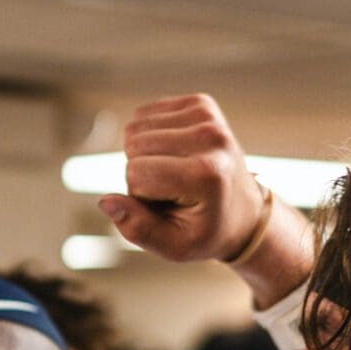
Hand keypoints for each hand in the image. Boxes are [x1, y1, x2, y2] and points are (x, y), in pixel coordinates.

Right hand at [102, 95, 266, 263]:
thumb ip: (137, 229)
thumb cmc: (206, 231)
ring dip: (145, 155)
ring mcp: (207, 116)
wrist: (244, 212)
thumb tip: (106, 201)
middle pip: (134, 147)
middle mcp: (210, 137)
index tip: (169, 205)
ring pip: (135, 129)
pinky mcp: (201, 103)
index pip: (137, 174)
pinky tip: (174, 154)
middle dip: (142, 173)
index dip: (141, 196)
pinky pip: (144, 114)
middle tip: (172, 190)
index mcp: (206, 175)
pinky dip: (151, 136)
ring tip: (174, 172)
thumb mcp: (174, 246)